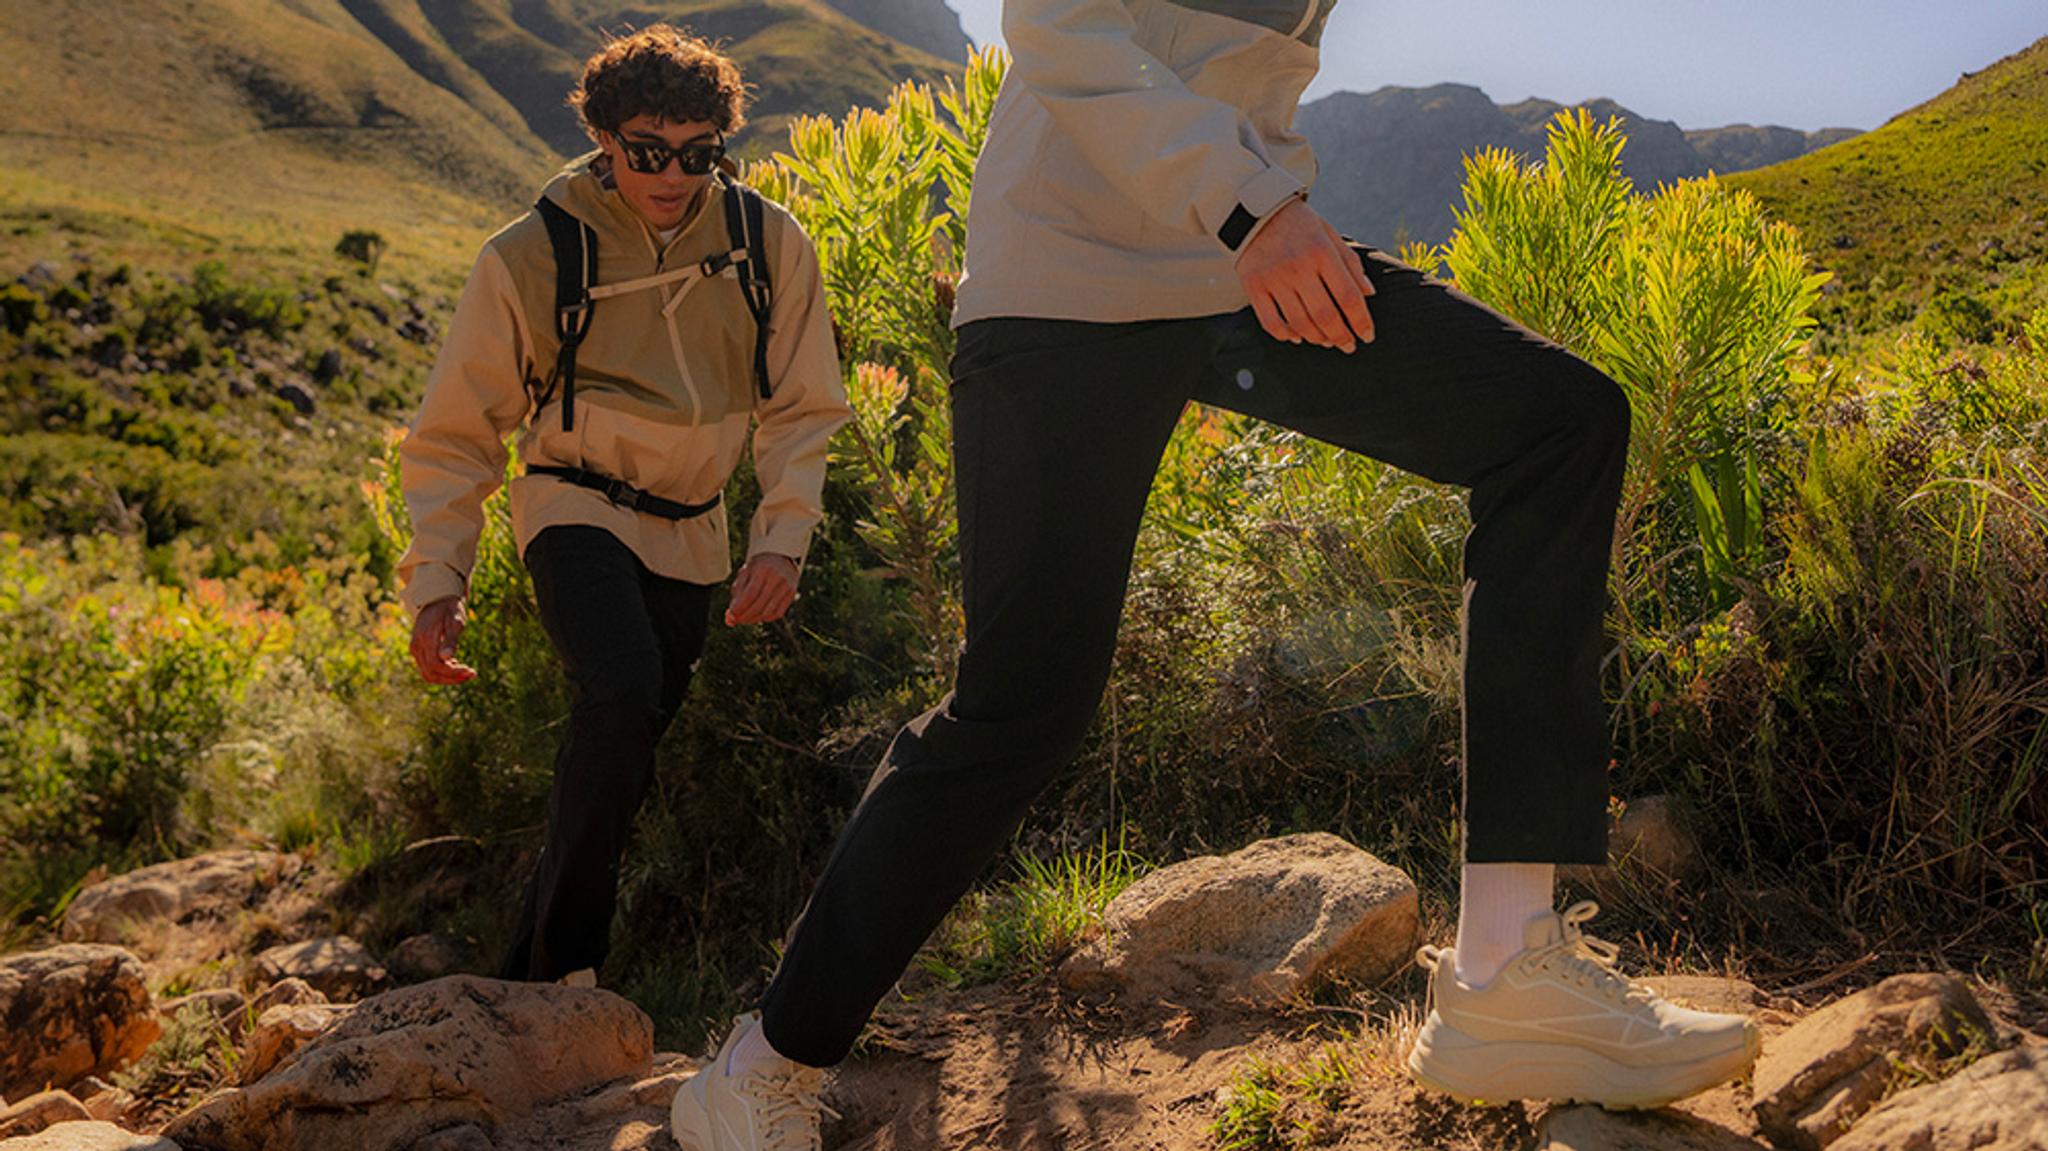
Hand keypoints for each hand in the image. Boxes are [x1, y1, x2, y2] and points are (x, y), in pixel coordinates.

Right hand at [410, 597, 476, 683]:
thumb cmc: (450, 608)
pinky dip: (441, 672)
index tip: (471, 672)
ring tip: (466, 673)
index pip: (436, 665)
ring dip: (447, 678)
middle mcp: (417, 645)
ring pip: (428, 674)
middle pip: (431, 673)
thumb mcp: (456, 620)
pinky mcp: (418, 650)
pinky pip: (427, 668)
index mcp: (426, 638)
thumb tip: (447, 657)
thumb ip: (451, 639)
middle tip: (471, 674)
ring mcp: (415, 649)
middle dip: (452, 678)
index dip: (453, 673)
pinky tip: (456, 665)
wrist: (437, 598)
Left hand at [726, 553, 798, 625]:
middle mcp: (777, 577)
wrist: (780, 555)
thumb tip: (730, 618)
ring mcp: (786, 586)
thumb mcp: (745, 574)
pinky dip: (766, 618)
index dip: (740, 607)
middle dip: (745, 616)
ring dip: (754, 619)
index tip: (730, 616)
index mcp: (762, 569)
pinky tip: (758, 616)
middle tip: (735, 620)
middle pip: (759, 604)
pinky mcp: (791, 593)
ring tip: (745, 619)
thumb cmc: (758, 567)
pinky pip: (778, 613)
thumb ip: (737, 594)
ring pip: (768, 612)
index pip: (751, 593)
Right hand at [1234, 197, 1375, 352]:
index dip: (1361, 322)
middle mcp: (1298, 266)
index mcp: (1322, 252)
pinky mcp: (1254, 286)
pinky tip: (1298, 336)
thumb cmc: (1299, 224)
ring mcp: (1274, 278)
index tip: (1367, 335)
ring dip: (1318, 338)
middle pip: (1325, 315)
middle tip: (1349, 345)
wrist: (1256, 210)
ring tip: (1328, 341)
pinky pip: (1270, 322)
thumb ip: (1350, 263)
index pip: (1348, 296)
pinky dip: (1286, 335)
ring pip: (1300, 323)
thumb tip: (1369, 294)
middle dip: (1342, 336)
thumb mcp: (1329, 235)